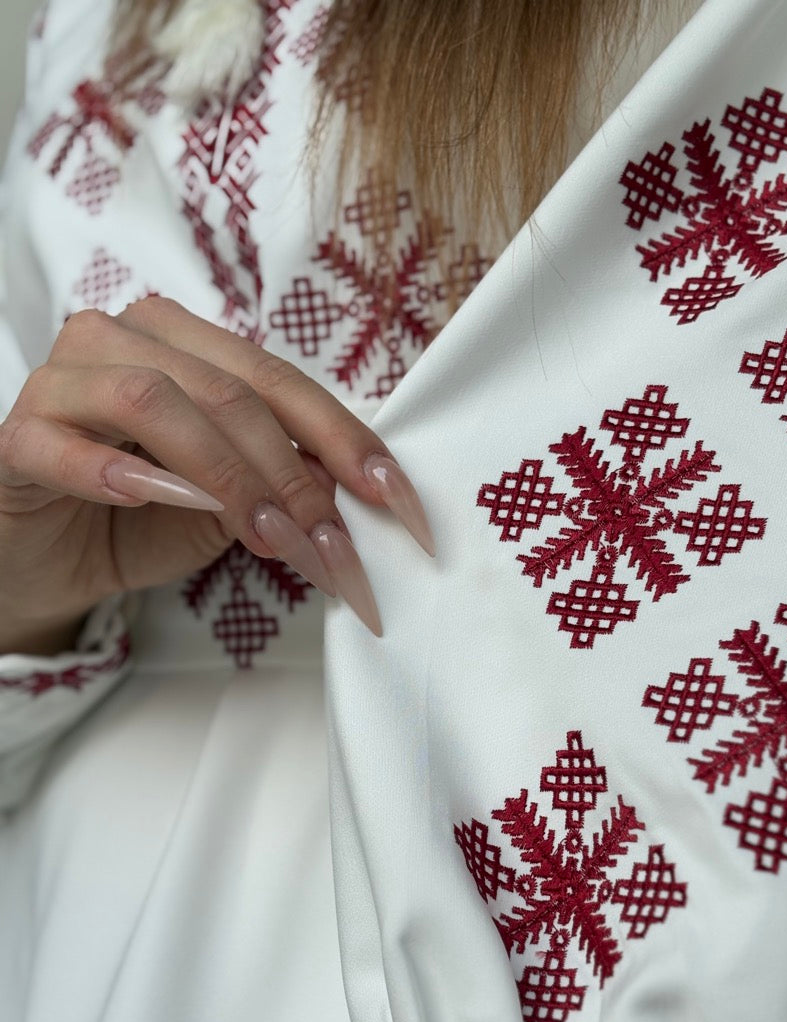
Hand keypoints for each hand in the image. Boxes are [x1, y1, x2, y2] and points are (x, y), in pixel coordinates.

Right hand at [0, 297, 433, 639]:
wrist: (49, 563)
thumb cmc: (142, 523)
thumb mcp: (232, 505)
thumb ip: (283, 481)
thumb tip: (361, 489)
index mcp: (186, 344)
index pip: (281, 381)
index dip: (348, 440)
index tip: (397, 503)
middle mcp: (125, 342)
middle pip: (230, 391)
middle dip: (294, 476)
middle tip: (332, 548)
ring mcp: (64, 381)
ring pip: (157, 400)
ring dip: (226, 477)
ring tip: (267, 538)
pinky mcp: (17, 436)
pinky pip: (65, 442)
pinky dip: (117, 471)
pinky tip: (149, 500)